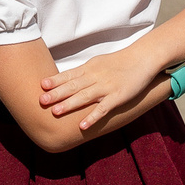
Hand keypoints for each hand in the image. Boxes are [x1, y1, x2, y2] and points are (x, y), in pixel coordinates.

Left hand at [37, 47, 166, 132]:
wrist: (143, 58)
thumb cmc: (120, 62)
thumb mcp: (99, 63)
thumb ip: (83, 72)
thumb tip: (66, 80)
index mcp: (90, 68)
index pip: (70, 75)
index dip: (56, 80)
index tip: (41, 85)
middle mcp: (96, 77)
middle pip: (73, 86)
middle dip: (57, 93)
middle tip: (41, 100)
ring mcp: (107, 87)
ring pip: (85, 96)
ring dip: (70, 104)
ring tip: (55, 112)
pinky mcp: (118, 97)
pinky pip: (103, 109)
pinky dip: (92, 117)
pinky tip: (82, 126)